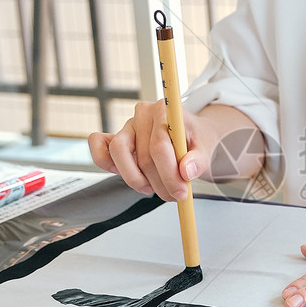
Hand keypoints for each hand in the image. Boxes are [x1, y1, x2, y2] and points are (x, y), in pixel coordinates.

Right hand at [88, 100, 219, 201]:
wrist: (190, 134)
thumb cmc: (196, 140)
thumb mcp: (206, 148)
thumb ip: (198, 160)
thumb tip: (186, 172)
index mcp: (164, 110)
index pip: (159, 146)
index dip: (169, 174)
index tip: (181, 193)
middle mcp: (143, 114)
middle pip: (143, 156)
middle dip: (159, 183)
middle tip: (175, 197)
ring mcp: (127, 125)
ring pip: (119, 154)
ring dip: (135, 179)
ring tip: (153, 190)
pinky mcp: (115, 137)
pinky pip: (99, 146)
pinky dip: (104, 162)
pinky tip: (124, 175)